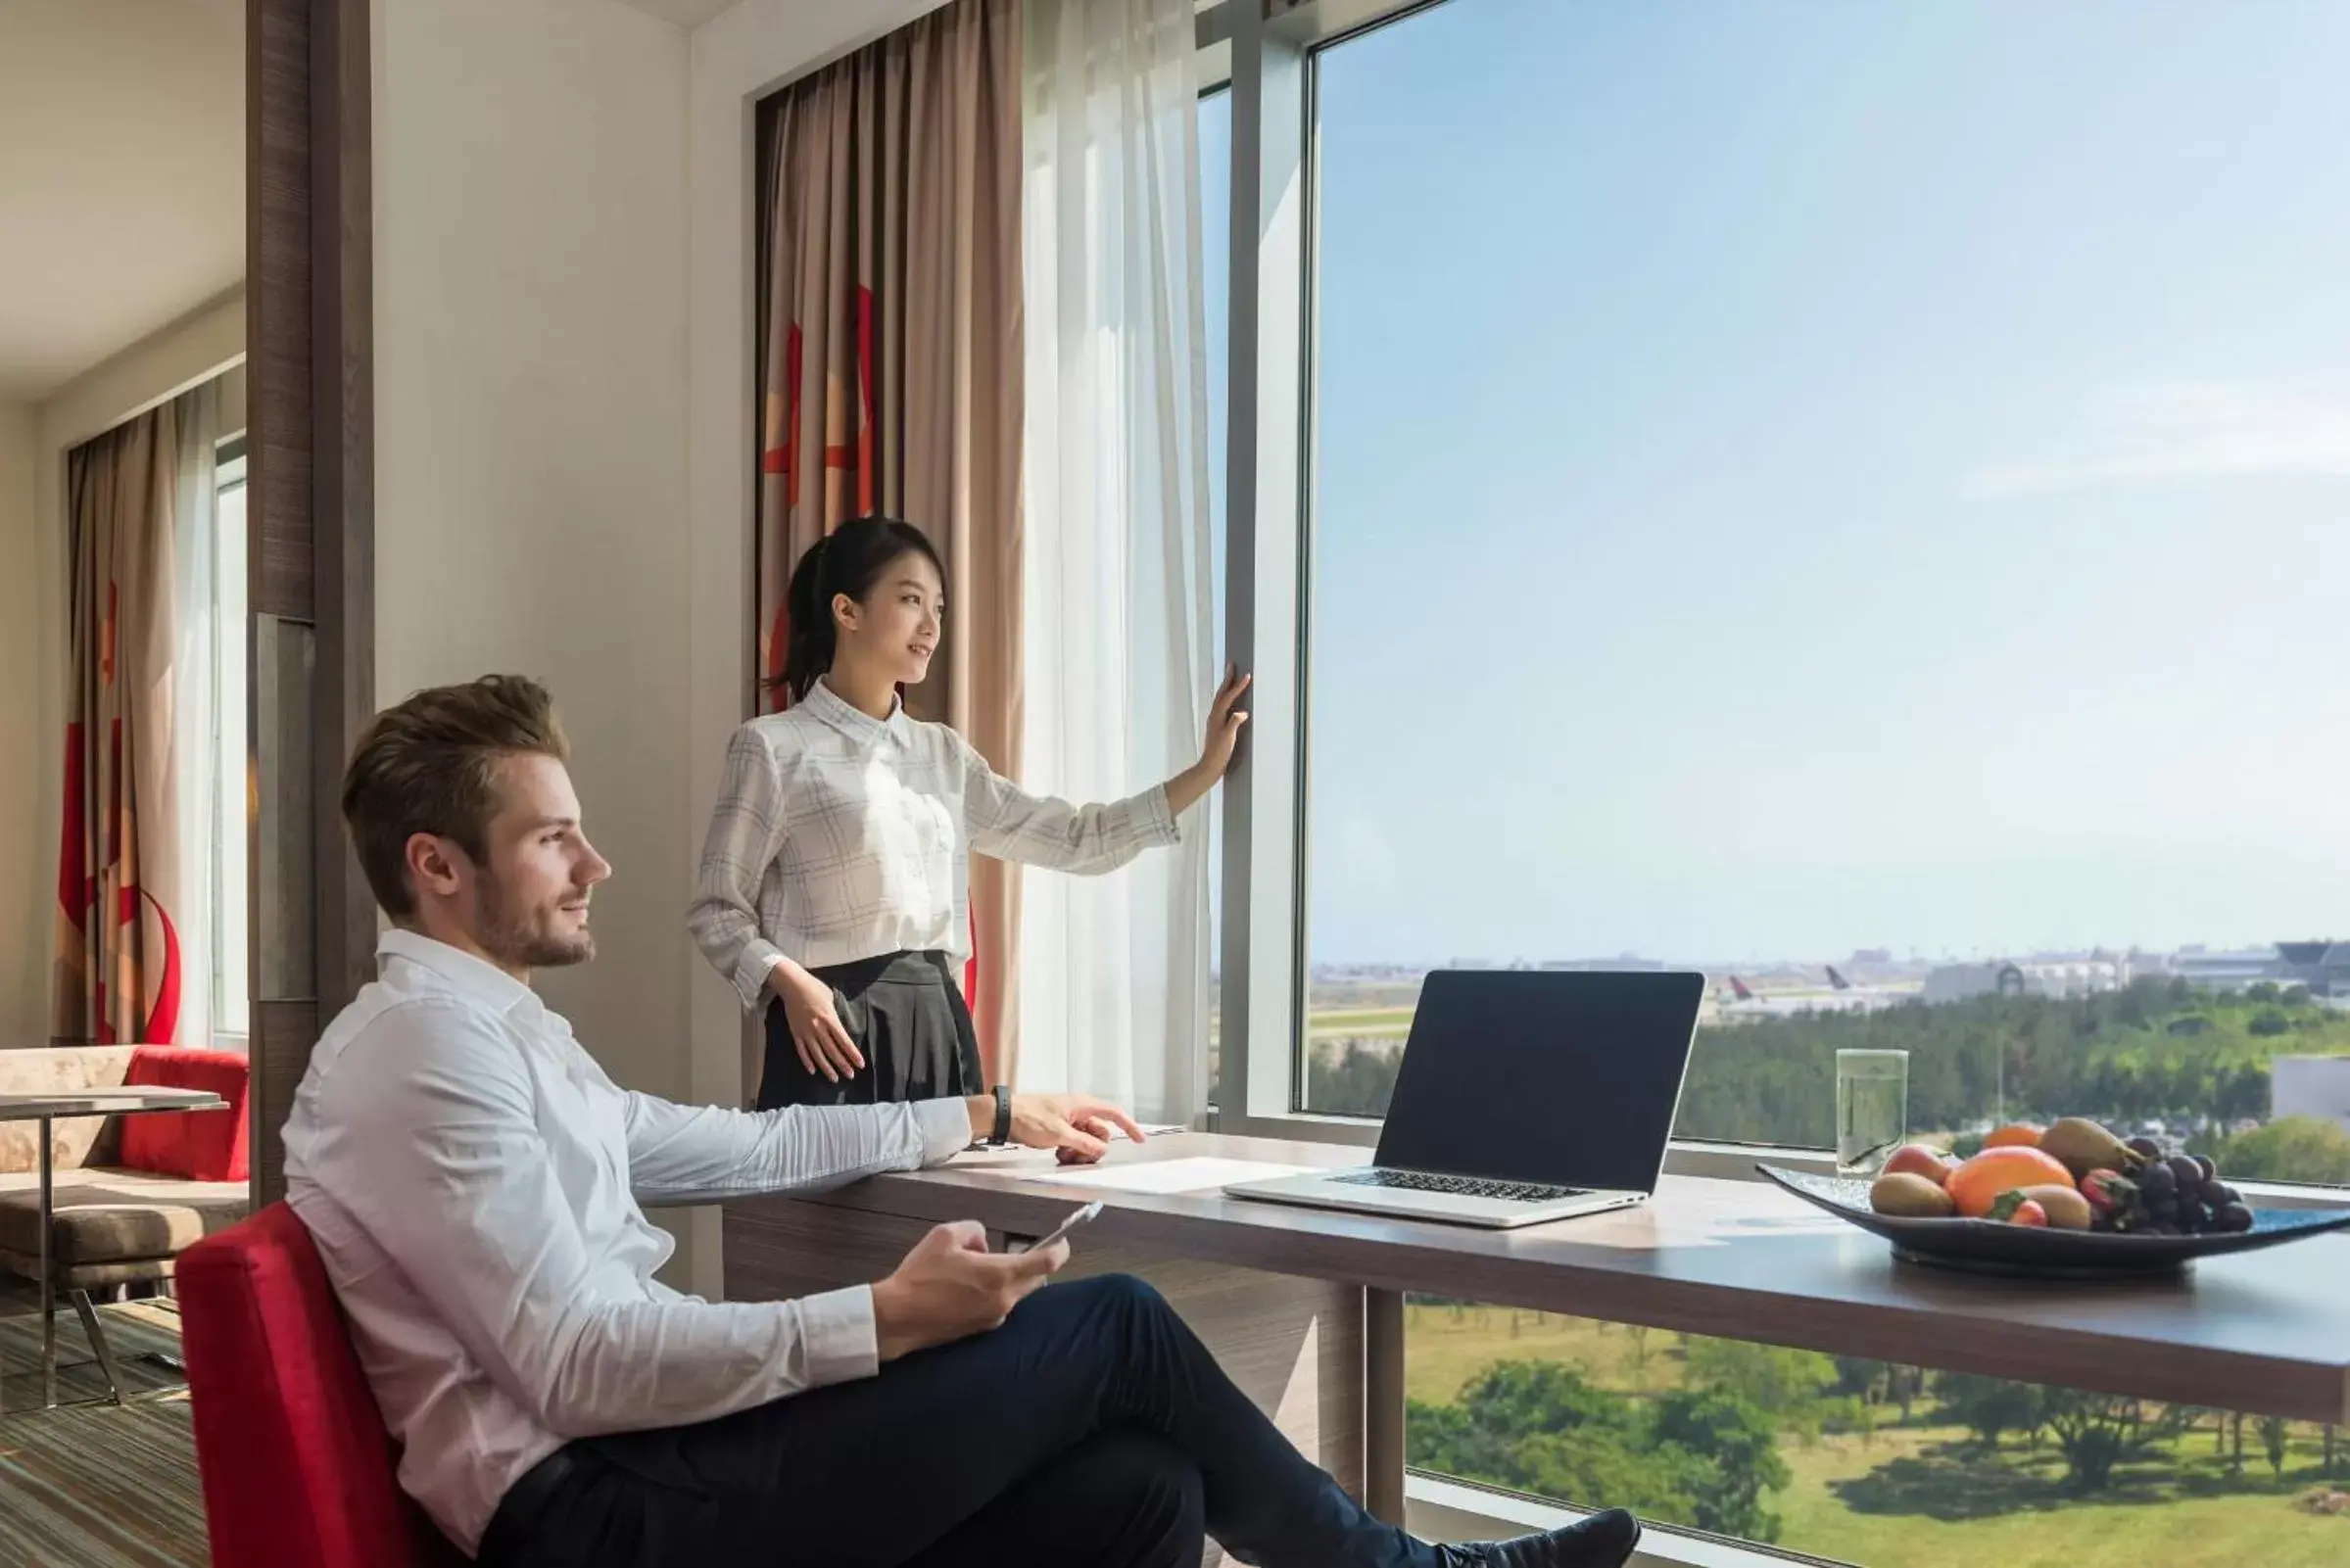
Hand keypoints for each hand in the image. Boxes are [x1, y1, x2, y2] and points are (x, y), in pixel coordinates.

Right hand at [769, 961, 863, 1082]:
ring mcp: (806, 1032)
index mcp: (830, 1019)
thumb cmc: (814, 988)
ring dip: (827, 1068)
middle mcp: (818, 1028)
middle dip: (843, 1064)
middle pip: (832, 1051)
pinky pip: (802, 1051)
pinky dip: (807, 1062)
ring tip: (834, 1078)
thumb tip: (841, 1026)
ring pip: (818, 1055)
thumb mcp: (831, 998)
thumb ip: (836, 1015)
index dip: (853, 1054)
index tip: (860, 1064)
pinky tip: (813, 1071)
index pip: (844, 1041)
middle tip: (851, 1075)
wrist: (792, 985)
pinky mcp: (796, 1033)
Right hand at [870, 1220, 1065, 1360]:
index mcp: (1000, 1275)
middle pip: (1035, 1280)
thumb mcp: (945, 1235)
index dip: (1059, 1250)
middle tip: (1013, 1252)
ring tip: (975, 1270)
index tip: (1062, 1243)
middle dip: (1031, 1265)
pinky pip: (998, 1306)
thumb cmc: (921, 1276)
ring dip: (1007, 1279)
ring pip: (1015, 1293)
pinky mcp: (981, 1329)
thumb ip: (974, 1231)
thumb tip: (983, 1244)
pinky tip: (966, 1289)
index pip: (1046, 1263)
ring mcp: (993, 1318)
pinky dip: (993, 1294)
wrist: (898, 1317)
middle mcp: (1004, 1300)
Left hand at [966, 1092, 1146, 1161]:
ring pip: (1086, 1141)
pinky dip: (1070, 1151)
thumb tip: (1101, 1151)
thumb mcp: (1060, 1134)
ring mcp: (1068, 1121)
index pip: (1113, 1114)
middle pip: (1100, 1133)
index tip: (1139, 1140)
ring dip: (1079, 1152)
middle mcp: (1078, 1111)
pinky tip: (1057, 1154)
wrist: (1004, 1117)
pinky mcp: (1059, 1129)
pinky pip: (1074, 1143)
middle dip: (1093, 1149)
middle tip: (1076, 1157)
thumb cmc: (1029, 1118)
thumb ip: (1084, 1143)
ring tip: (1062, 1156)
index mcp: (1082, 1105)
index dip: (1129, 1126)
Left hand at [1195, 665, 1250, 780]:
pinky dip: (1227, 698)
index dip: (1238, 686)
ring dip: (1226, 687)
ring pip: (1221, 699)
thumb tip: (1242, 712)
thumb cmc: (1219, 753)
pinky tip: (1232, 702)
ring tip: (1231, 678)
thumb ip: (1234, 723)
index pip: (1229, 697)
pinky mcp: (1217, 726)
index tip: (1247, 675)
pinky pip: (1222, 706)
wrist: (1210, 766)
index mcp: (1217, 716)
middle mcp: (1214, 716)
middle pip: (1221, 693)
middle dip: (1228, 679)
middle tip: (1232, 665)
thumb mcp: (1228, 738)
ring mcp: (1215, 721)